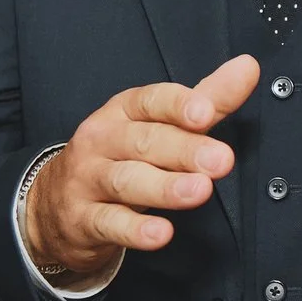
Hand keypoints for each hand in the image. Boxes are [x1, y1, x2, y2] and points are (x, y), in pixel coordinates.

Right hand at [24, 55, 260, 279]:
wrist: (53, 204)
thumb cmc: (121, 155)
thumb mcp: (160, 123)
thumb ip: (207, 98)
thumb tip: (248, 67)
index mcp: (124, 111)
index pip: (151, 101)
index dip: (178, 105)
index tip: (206, 112)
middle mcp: (102, 140)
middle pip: (145, 141)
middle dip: (185, 150)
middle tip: (221, 160)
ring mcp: (88, 179)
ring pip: (127, 181)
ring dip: (165, 187)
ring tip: (200, 191)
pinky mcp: (83, 219)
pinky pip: (109, 223)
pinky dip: (135, 230)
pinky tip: (161, 233)